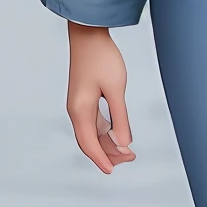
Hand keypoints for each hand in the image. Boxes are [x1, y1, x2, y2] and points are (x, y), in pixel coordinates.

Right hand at [65, 23, 134, 173]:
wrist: (88, 35)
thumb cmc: (101, 58)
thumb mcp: (115, 89)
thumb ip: (119, 118)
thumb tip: (123, 142)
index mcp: (80, 111)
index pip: (89, 144)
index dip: (101, 160)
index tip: (112, 171)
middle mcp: (77, 110)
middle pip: (89, 142)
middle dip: (108, 154)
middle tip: (130, 157)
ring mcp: (79, 105)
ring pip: (92, 133)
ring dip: (108, 143)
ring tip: (127, 149)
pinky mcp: (85, 99)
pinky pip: (94, 123)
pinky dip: (105, 132)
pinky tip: (117, 133)